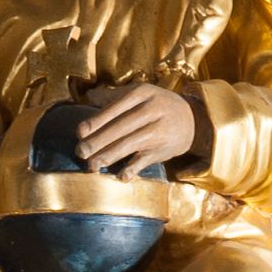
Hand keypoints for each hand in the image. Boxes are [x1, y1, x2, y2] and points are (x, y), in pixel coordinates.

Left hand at [77, 83, 202, 175]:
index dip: (97, 120)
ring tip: (92, 166)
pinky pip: (145, 161)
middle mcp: (152, 110)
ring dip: (109, 156)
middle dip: (98, 141)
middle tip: (80, 152)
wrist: (192, 120)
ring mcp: (159, 131)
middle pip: (120, 127)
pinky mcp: (163, 150)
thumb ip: (114, 96)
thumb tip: (88, 97)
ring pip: (130, 144)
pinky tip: (121, 177)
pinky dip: (133, 169)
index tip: (80, 132)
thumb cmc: (157, 105)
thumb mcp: (140, 94)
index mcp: (142, 94)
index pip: (116, 107)